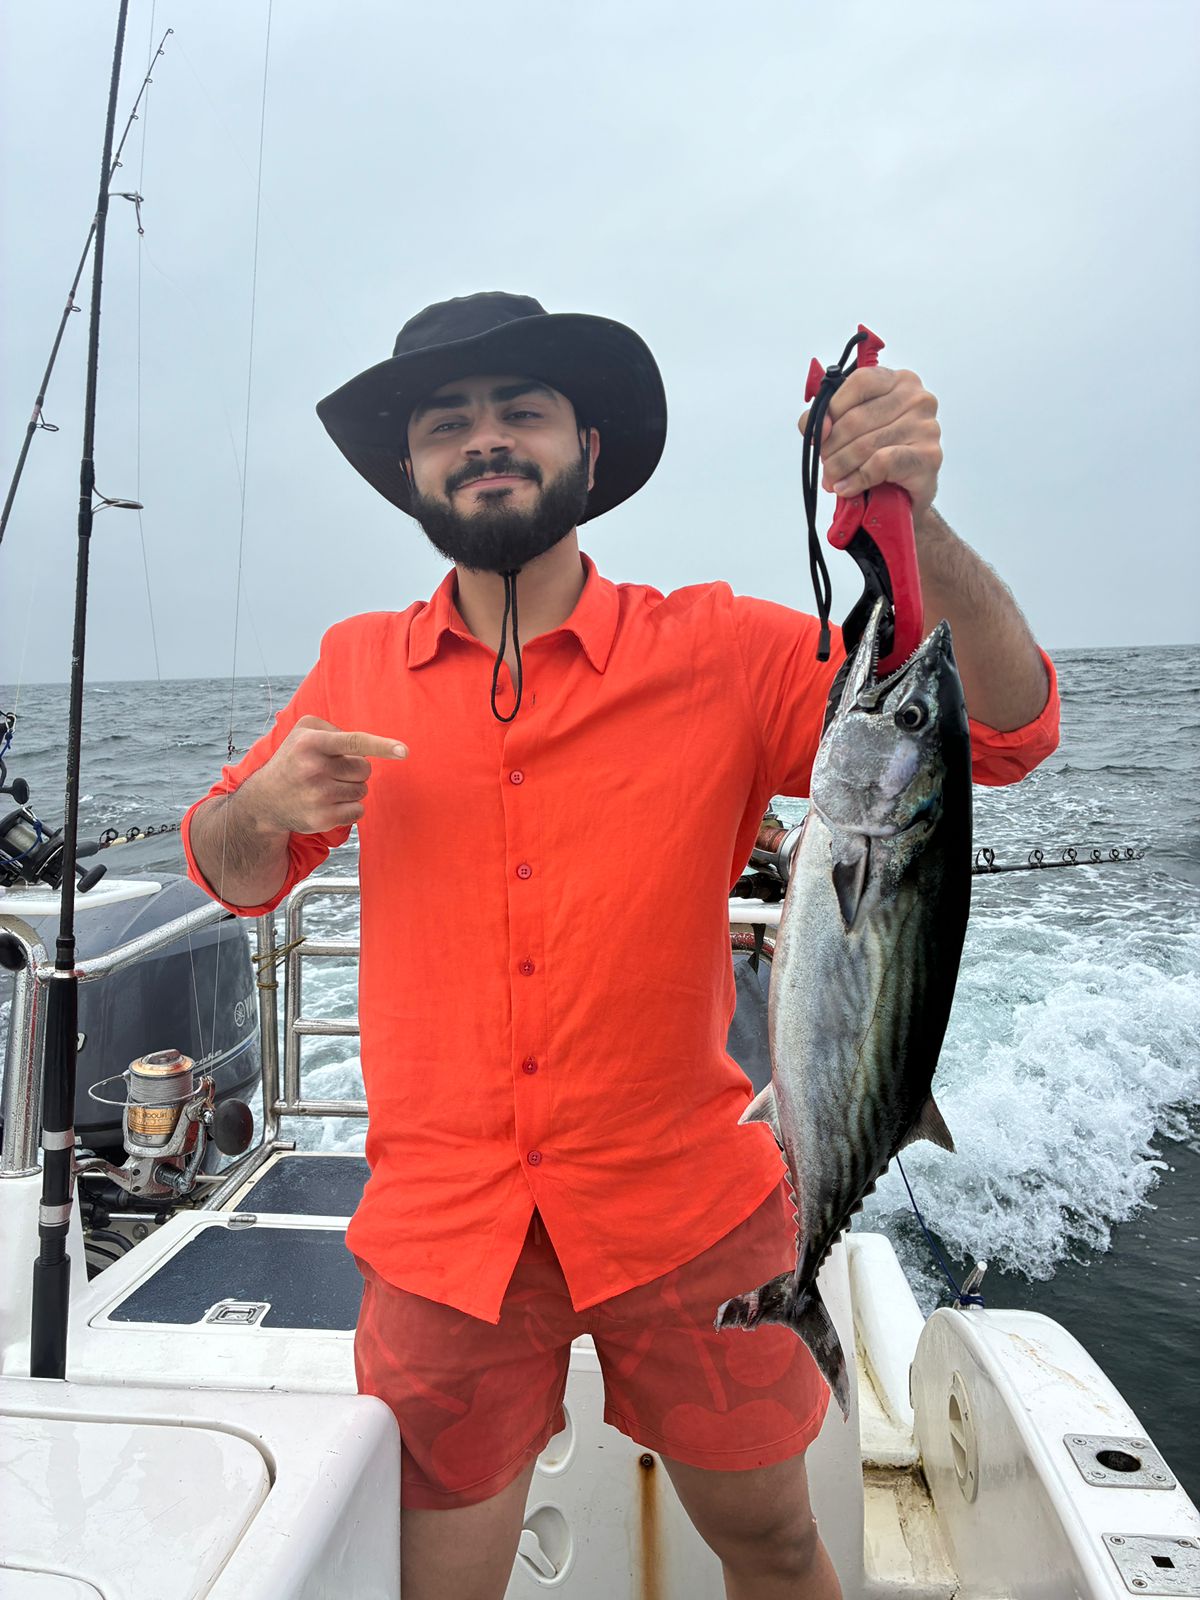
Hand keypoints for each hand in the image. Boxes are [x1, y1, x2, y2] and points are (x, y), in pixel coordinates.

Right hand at [247, 715, 405, 834]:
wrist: (265, 800)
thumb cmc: (293, 759)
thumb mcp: (303, 732)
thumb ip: (334, 729)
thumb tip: (366, 745)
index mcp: (311, 744)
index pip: (354, 742)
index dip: (382, 745)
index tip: (404, 751)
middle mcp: (313, 769)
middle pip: (364, 768)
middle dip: (355, 769)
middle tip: (333, 771)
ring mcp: (318, 796)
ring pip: (363, 790)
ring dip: (352, 788)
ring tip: (326, 786)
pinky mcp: (322, 819)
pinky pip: (358, 810)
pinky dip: (350, 807)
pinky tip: (329, 803)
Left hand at [798, 366, 941, 521]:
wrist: (908, 495)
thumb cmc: (882, 455)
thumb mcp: (854, 429)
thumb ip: (828, 418)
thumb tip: (818, 428)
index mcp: (899, 381)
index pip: (859, 383)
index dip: (832, 409)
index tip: (819, 435)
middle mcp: (918, 398)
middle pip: (857, 418)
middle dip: (831, 448)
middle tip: (826, 467)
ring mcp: (926, 427)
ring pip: (865, 444)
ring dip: (840, 467)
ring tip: (832, 480)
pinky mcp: (928, 456)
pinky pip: (881, 463)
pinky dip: (857, 478)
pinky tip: (848, 487)